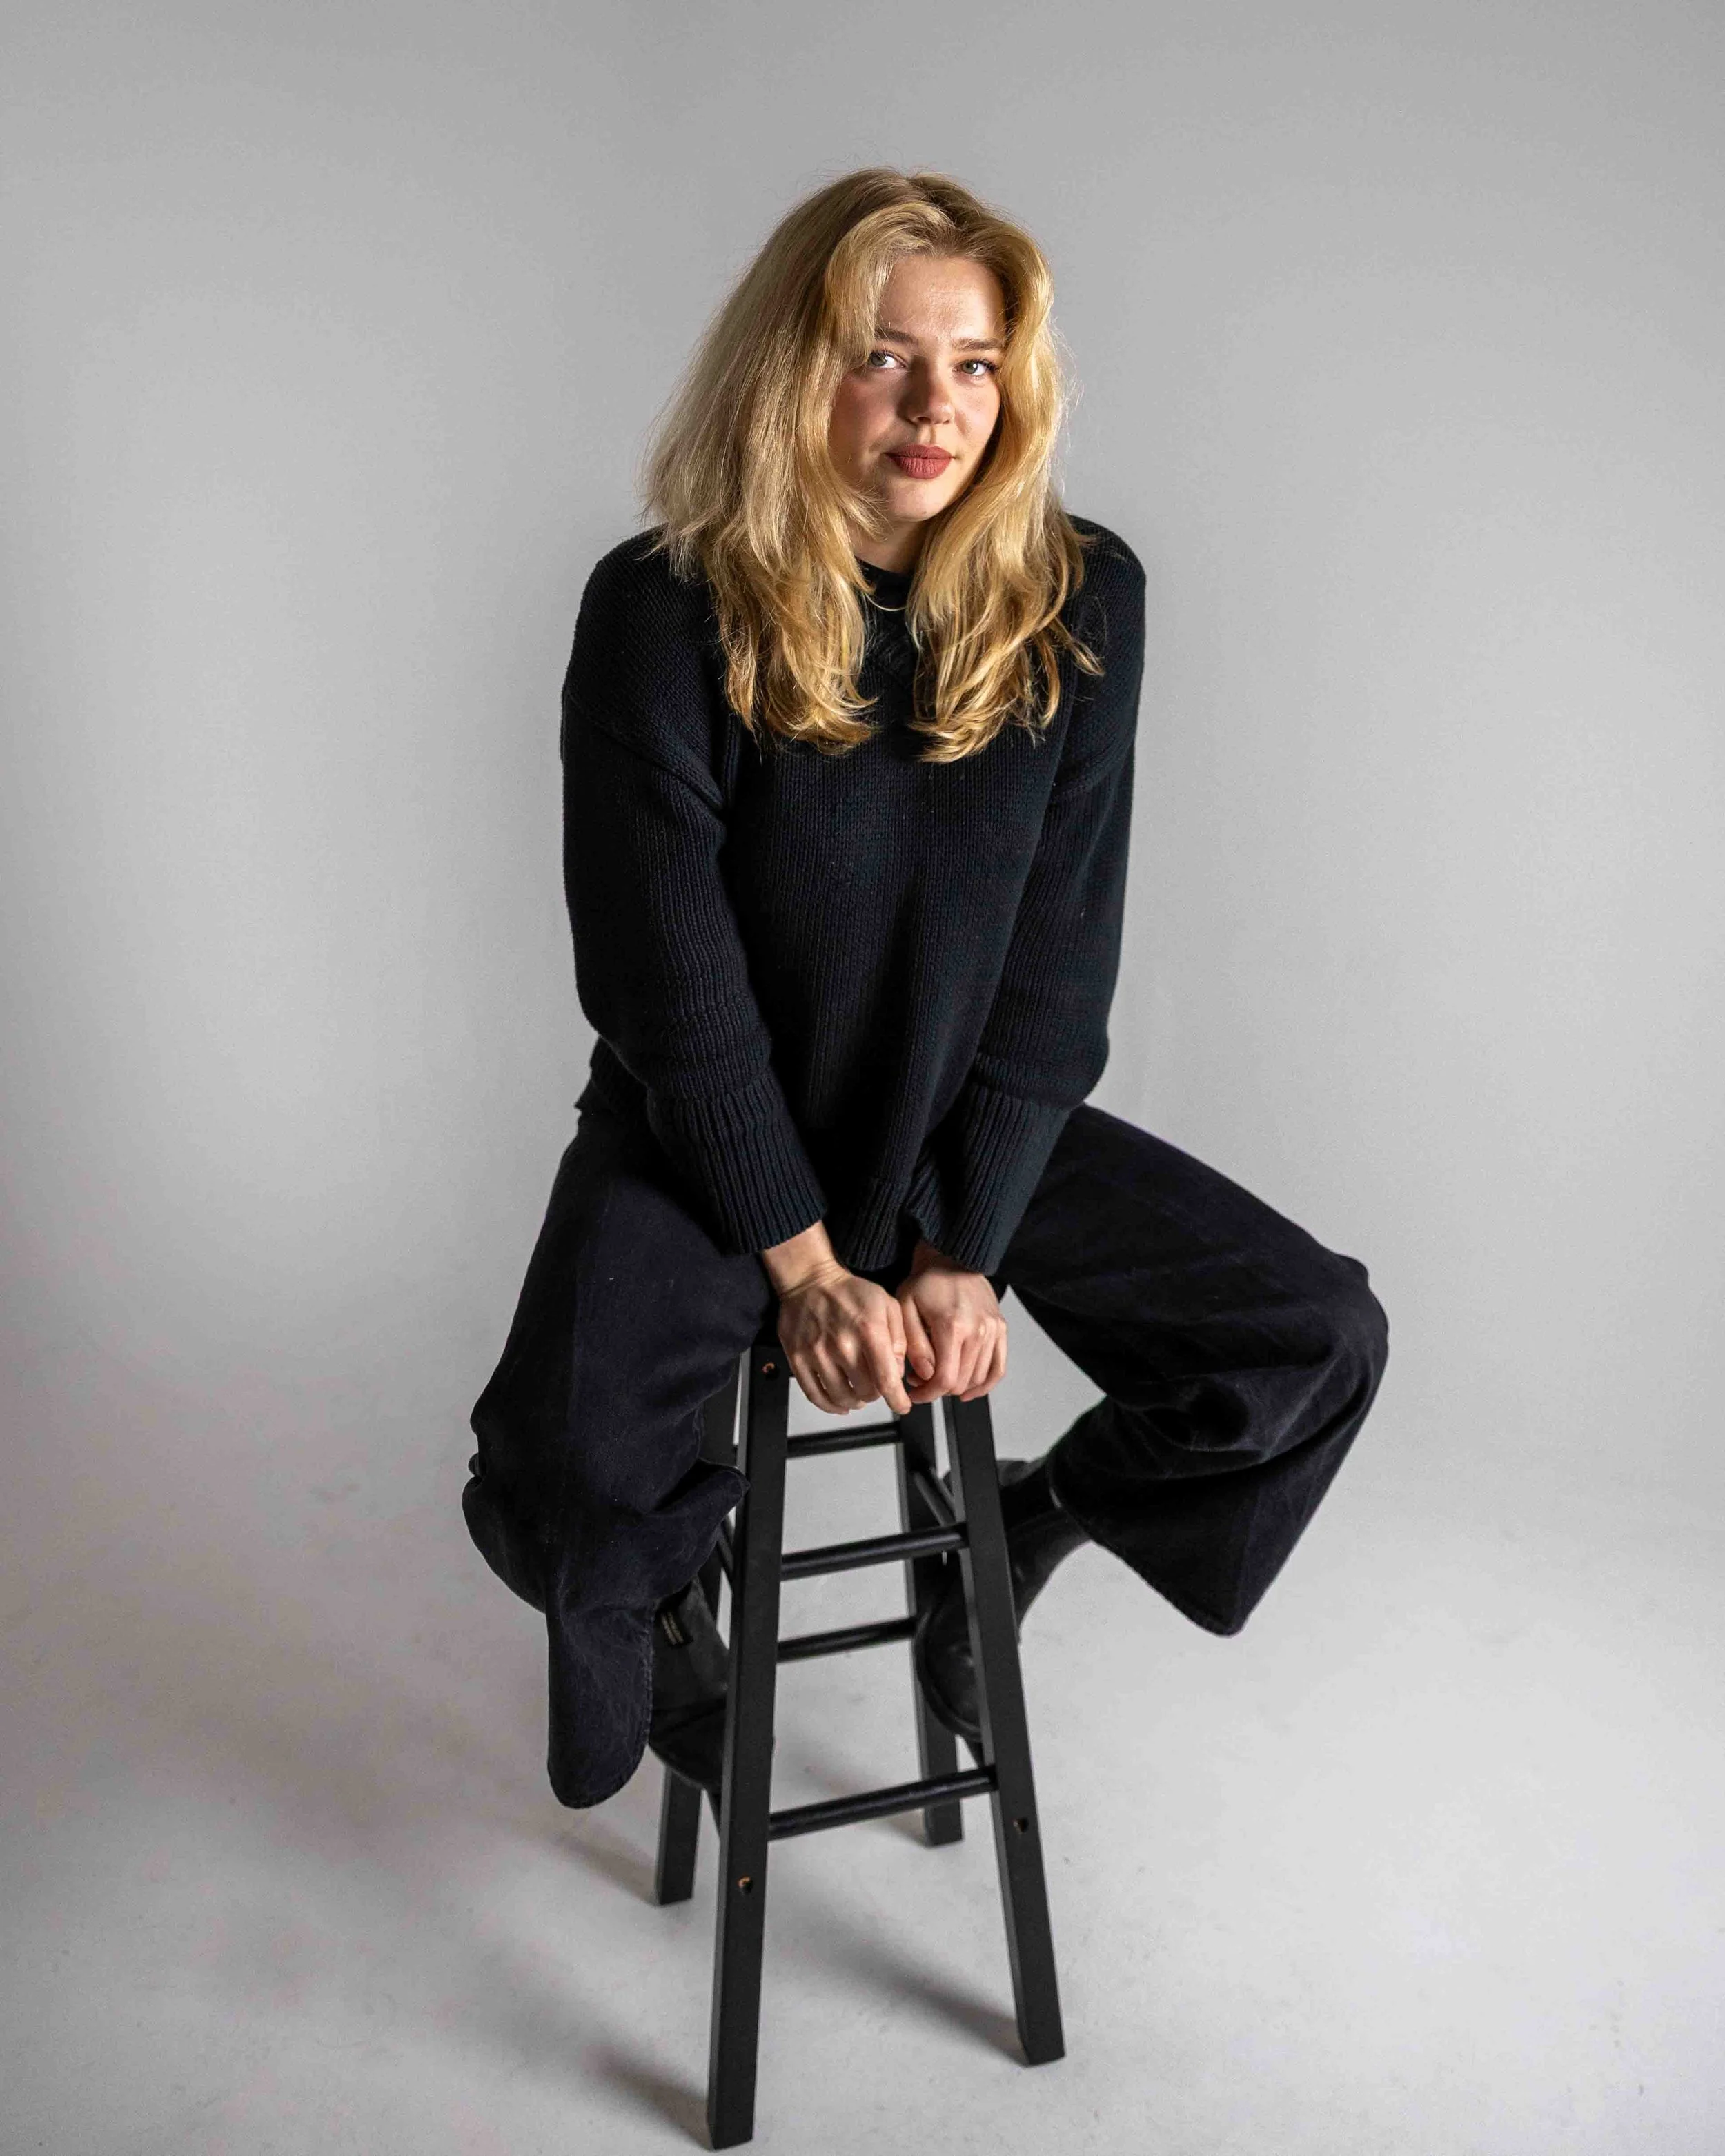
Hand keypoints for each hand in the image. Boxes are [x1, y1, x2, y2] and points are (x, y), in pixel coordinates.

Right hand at [772, 1260, 914, 1417]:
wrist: (810, 1280)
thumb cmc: (849, 1292)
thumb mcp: (887, 1305)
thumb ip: (899, 1339)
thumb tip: (897, 1371)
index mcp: (869, 1331)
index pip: (886, 1380)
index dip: (897, 1400)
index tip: (901, 1406)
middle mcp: (842, 1345)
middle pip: (865, 1392)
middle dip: (876, 1393)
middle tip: (876, 1385)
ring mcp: (817, 1354)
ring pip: (841, 1397)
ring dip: (855, 1401)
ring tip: (858, 1394)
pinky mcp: (798, 1359)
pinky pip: (814, 1395)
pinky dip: (829, 1405)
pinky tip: (839, 1403)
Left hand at [894, 1238, 1007, 1403]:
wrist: (950, 1258)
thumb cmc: (925, 1282)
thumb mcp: (906, 1309)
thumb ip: (915, 1345)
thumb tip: (924, 1375)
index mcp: (952, 1325)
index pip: (945, 1378)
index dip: (928, 1394)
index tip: (916, 1395)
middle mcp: (978, 1330)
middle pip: (961, 1382)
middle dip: (938, 1389)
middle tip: (922, 1380)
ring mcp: (993, 1330)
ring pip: (978, 1378)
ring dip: (957, 1386)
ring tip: (939, 1375)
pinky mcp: (1001, 1329)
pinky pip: (998, 1368)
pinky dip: (985, 1384)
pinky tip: (970, 1390)